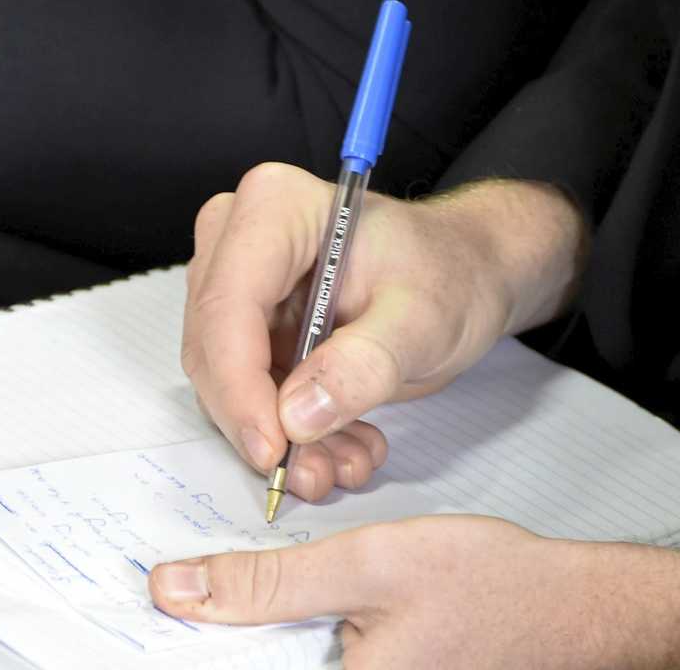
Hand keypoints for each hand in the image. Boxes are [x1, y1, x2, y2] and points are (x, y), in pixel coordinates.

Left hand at [148, 515, 679, 668]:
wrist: (577, 611)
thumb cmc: (495, 587)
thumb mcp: (372, 563)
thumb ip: (270, 581)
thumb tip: (178, 588)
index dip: (186, 646)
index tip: (152, 617)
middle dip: (222, 635)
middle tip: (192, 593)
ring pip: (285, 666)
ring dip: (257, 638)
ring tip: (230, 596)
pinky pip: (315, 666)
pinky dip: (292, 642)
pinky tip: (288, 613)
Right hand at [183, 163, 584, 499]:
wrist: (465, 275)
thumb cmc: (449, 274)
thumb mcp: (422, 320)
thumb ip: (364, 365)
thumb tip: (297, 416)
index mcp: (277, 207)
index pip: (229, 304)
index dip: (240, 385)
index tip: (273, 449)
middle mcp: (240, 238)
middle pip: (214, 347)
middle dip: (262, 422)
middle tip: (317, 473)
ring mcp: (239, 284)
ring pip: (225, 382)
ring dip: (282, 437)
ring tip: (347, 462)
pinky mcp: (249, 328)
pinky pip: (247, 395)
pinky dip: (292, 433)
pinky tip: (343, 448)